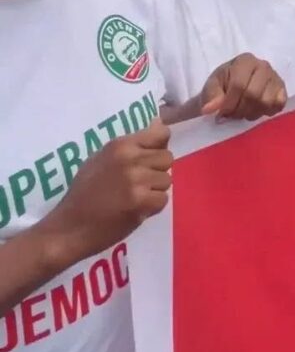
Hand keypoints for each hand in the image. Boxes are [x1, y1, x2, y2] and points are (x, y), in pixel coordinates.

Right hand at [40, 119, 172, 266]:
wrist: (70, 226)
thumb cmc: (84, 193)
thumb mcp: (100, 159)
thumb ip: (131, 145)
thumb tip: (159, 124)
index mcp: (119, 145)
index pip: (160, 134)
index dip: (160, 146)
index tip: (151, 157)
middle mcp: (129, 159)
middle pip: (167, 158)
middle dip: (157, 171)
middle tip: (138, 183)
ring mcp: (136, 180)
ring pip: (167, 180)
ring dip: (155, 190)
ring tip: (134, 197)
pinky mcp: (141, 201)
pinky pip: (163, 199)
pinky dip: (152, 207)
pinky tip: (134, 209)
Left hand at [200, 54, 287, 121]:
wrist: (235, 86)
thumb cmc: (223, 84)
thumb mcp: (212, 86)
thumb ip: (211, 96)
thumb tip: (209, 110)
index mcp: (245, 61)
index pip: (239, 85)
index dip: (229, 103)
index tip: (222, 113)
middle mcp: (263, 66)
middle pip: (253, 95)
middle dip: (240, 110)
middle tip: (232, 115)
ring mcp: (276, 78)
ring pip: (266, 102)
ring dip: (252, 113)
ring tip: (243, 113)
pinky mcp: (283, 90)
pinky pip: (278, 105)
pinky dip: (267, 112)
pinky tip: (257, 110)